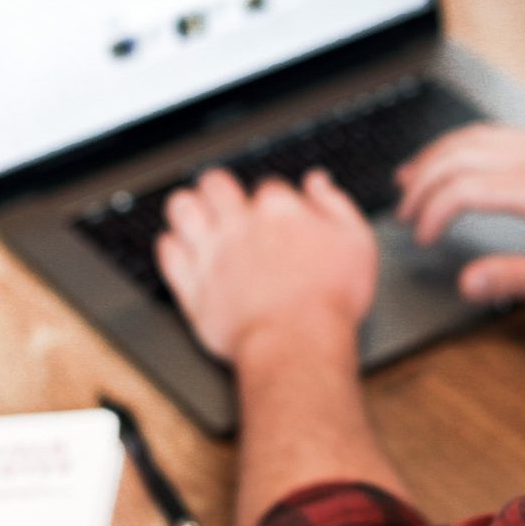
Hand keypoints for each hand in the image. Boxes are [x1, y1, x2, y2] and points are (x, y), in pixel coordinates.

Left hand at [156, 168, 377, 364]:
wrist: (298, 343)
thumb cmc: (331, 300)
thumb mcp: (357, 243)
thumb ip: (335, 205)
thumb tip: (317, 182)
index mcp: (279, 210)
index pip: (267, 186)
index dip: (271, 198)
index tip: (274, 212)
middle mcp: (240, 225)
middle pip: (216, 184)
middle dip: (219, 187)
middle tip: (222, 198)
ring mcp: (212, 253)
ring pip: (182, 208)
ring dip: (187, 206)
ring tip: (194, 213)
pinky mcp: (193, 285)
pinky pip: (167, 253)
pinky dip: (169, 245)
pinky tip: (178, 245)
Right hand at [396, 124, 524, 305]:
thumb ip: (516, 279)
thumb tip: (467, 283)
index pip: (462, 188)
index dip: (431, 212)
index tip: (421, 240)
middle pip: (458, 155)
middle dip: (422, 182)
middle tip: (403, 214)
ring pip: (474, 137)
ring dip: (436, 155)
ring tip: (409, 177)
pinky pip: (494, 133)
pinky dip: (462, 142)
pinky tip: (456, 156)